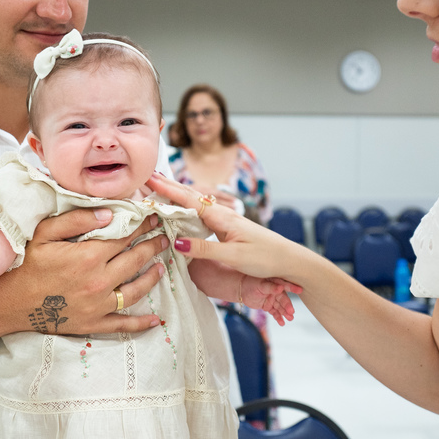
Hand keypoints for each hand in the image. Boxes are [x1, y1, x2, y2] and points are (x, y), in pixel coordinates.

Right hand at [0, 208, 168, 338]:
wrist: (7, 302)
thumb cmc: (24, 263)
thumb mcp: (45, 232)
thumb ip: (77, 219)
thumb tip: (109, 213)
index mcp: (89, 256)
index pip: (124, 237)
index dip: (141, 226)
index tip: (152, 218)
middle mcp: (99, 281)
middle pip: (135, 260)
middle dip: (152, 246)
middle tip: (163, 237)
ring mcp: (98, 306)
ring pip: (136, 290)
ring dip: (152, 277)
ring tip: (161, 266)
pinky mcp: (92, 324)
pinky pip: (123, 325)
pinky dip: (141, 323)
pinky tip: (156, 320)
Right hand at [148, 174, 318, 283]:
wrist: (290, 260)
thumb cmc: (266, 258)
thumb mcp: (235, 256)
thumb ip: (206, 249)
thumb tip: (177, 242)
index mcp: (223, 218)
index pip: (190, 201)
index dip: (169, 191)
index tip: (150, 180)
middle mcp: (222, 216)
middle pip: (191, 197)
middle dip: (169, 187)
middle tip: (148, 177)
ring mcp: (225, 222)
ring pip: (195, 205)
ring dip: (176, 196)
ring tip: (159, 188)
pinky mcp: (227, 230)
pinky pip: (201, 215)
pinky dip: (186, 209)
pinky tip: (181, 210)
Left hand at [240, 276, 299, 325]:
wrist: (241, 290)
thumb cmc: (251, 283)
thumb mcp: (260, 285)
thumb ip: (271, 287)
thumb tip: (281, 288)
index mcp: (275, 283)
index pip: (285, 285)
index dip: (292, 288)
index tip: (300, 290)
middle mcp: (276, 291)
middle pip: (284, 300)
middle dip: (288, 306)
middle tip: (291, 312)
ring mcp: (273, 299)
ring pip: (280, 307)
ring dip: (285, 313)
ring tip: (290, 319)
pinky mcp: (269, 306)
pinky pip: (275, 312)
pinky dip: (278, 317)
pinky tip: (282, 323)